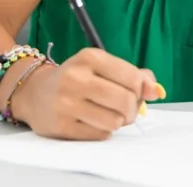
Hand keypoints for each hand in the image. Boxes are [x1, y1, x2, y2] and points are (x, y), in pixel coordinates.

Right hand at [13, 47, 161, 139]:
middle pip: (126, 101)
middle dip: (132, 109)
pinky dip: (103, 131)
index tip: (136, 92)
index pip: (133, 78)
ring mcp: (66, 103)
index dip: (142, 89)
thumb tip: (157, 91)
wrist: (35, 93)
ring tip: (108, 115)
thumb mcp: (103, 67)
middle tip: (126, 109)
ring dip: (118, 122)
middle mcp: (76, 78)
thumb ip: (135, 75)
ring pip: (114, 121)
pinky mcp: (60, 126)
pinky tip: (93, 122)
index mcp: (90, 57)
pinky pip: (100, 135)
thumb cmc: (78, 79)